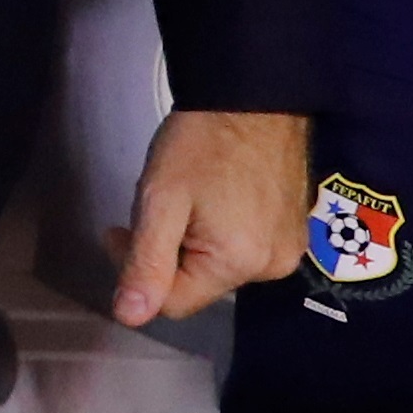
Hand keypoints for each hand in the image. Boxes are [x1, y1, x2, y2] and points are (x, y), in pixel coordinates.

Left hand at [109, 108, 309, 326]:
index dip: (137, 271)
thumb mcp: (160, 200)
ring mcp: (288, 248)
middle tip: (150, 207)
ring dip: (190, 241)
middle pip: (197, 283)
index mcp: (239, 263)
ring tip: (182, 196)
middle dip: (164, 253)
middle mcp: (273, 267)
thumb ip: (146, 263)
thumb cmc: (202, 142)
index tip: (118, 230)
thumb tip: (130, 317)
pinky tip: (210, 197)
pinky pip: (243, 247)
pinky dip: (218, 231)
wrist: (255, 94)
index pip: (173, 301)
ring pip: (217, 265)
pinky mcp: (293, 229)